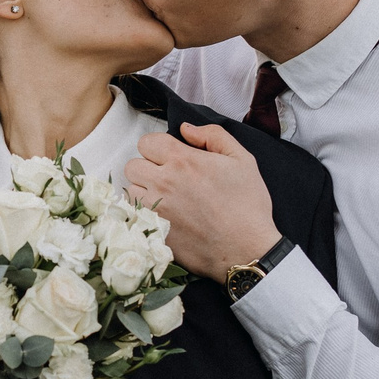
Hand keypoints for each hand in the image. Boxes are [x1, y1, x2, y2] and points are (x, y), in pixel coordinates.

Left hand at [121, 123, 282, 284]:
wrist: (247, 249)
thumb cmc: (248, 205)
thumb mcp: (242, 159)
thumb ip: (213, 135)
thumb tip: (186, 129)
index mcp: (183, 161)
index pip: (147, 142)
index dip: (158, 147)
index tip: (171, 157)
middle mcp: (164, 183)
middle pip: (132, 165)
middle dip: (147, 167)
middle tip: (166, 177)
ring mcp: (156, 210)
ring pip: (130, 191)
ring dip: (142, 191)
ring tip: (164, 197)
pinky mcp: (154, 232)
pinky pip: (134, 216)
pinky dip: (143, 213)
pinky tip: (164, 216)